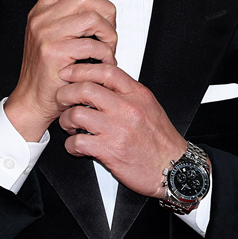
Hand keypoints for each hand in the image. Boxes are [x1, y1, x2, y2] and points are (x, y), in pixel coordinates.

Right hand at [4, 0, 116, 141]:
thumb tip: (96, 7)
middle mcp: (41, 21)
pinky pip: (93, 45)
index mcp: (40, 13)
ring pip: (92, 19)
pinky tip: (103, 63)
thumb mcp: (48, 39)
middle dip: (106, 13)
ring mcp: (47, 36)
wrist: (32, 100)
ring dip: (108, 35)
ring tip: (107, 49)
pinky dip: (106, 55)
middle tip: (108, 31)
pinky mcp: (56, 52)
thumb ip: (66, 20)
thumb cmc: (45, 73)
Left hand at [56, 63, 187, 197]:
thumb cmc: (161, 140)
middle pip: (85, 89)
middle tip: (62, 100)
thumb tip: (102, 83)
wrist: (175, 168)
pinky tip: (77, 146)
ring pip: (77, 114)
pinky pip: (78, 142)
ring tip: (70, 126)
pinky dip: (71, 145)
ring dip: (66, 120)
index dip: (82, 69)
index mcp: (137, 95)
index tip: (69, 73)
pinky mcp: (110, 151)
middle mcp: (127, 109)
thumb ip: (127, 93)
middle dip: (66, 93)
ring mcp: (117, 129)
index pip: (106, 71)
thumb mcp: (149, 106)